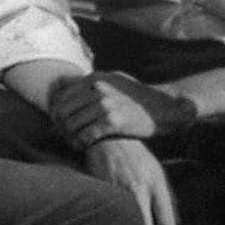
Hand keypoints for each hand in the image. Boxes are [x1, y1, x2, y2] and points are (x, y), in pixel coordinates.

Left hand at [50, 71, 193, 146]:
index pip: (62, 95)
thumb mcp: (116, 80)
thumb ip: (94, 83)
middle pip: (63, 111)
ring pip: (71, 124)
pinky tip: (85, 147)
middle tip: (65, 137)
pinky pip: (85, 136)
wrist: (166, 108)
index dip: (58, 112)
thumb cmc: (140, 98)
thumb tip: (66, 85)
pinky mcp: (112, 121)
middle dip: (61, 126)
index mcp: (96, 78)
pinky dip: (81, 144)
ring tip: (75, 143)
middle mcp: (98, 88)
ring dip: (70, 137)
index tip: (61, 124)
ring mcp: (104, 104)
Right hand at [84, 137, 178, 224]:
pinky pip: (110, 218)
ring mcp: (119, 192)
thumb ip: (163, 196)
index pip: (166, 224)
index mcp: (156, 184)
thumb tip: (172, 223)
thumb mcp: (155, 171)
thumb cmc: (134, 156)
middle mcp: (139, 190)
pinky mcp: (102, 192)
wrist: (108, 138)